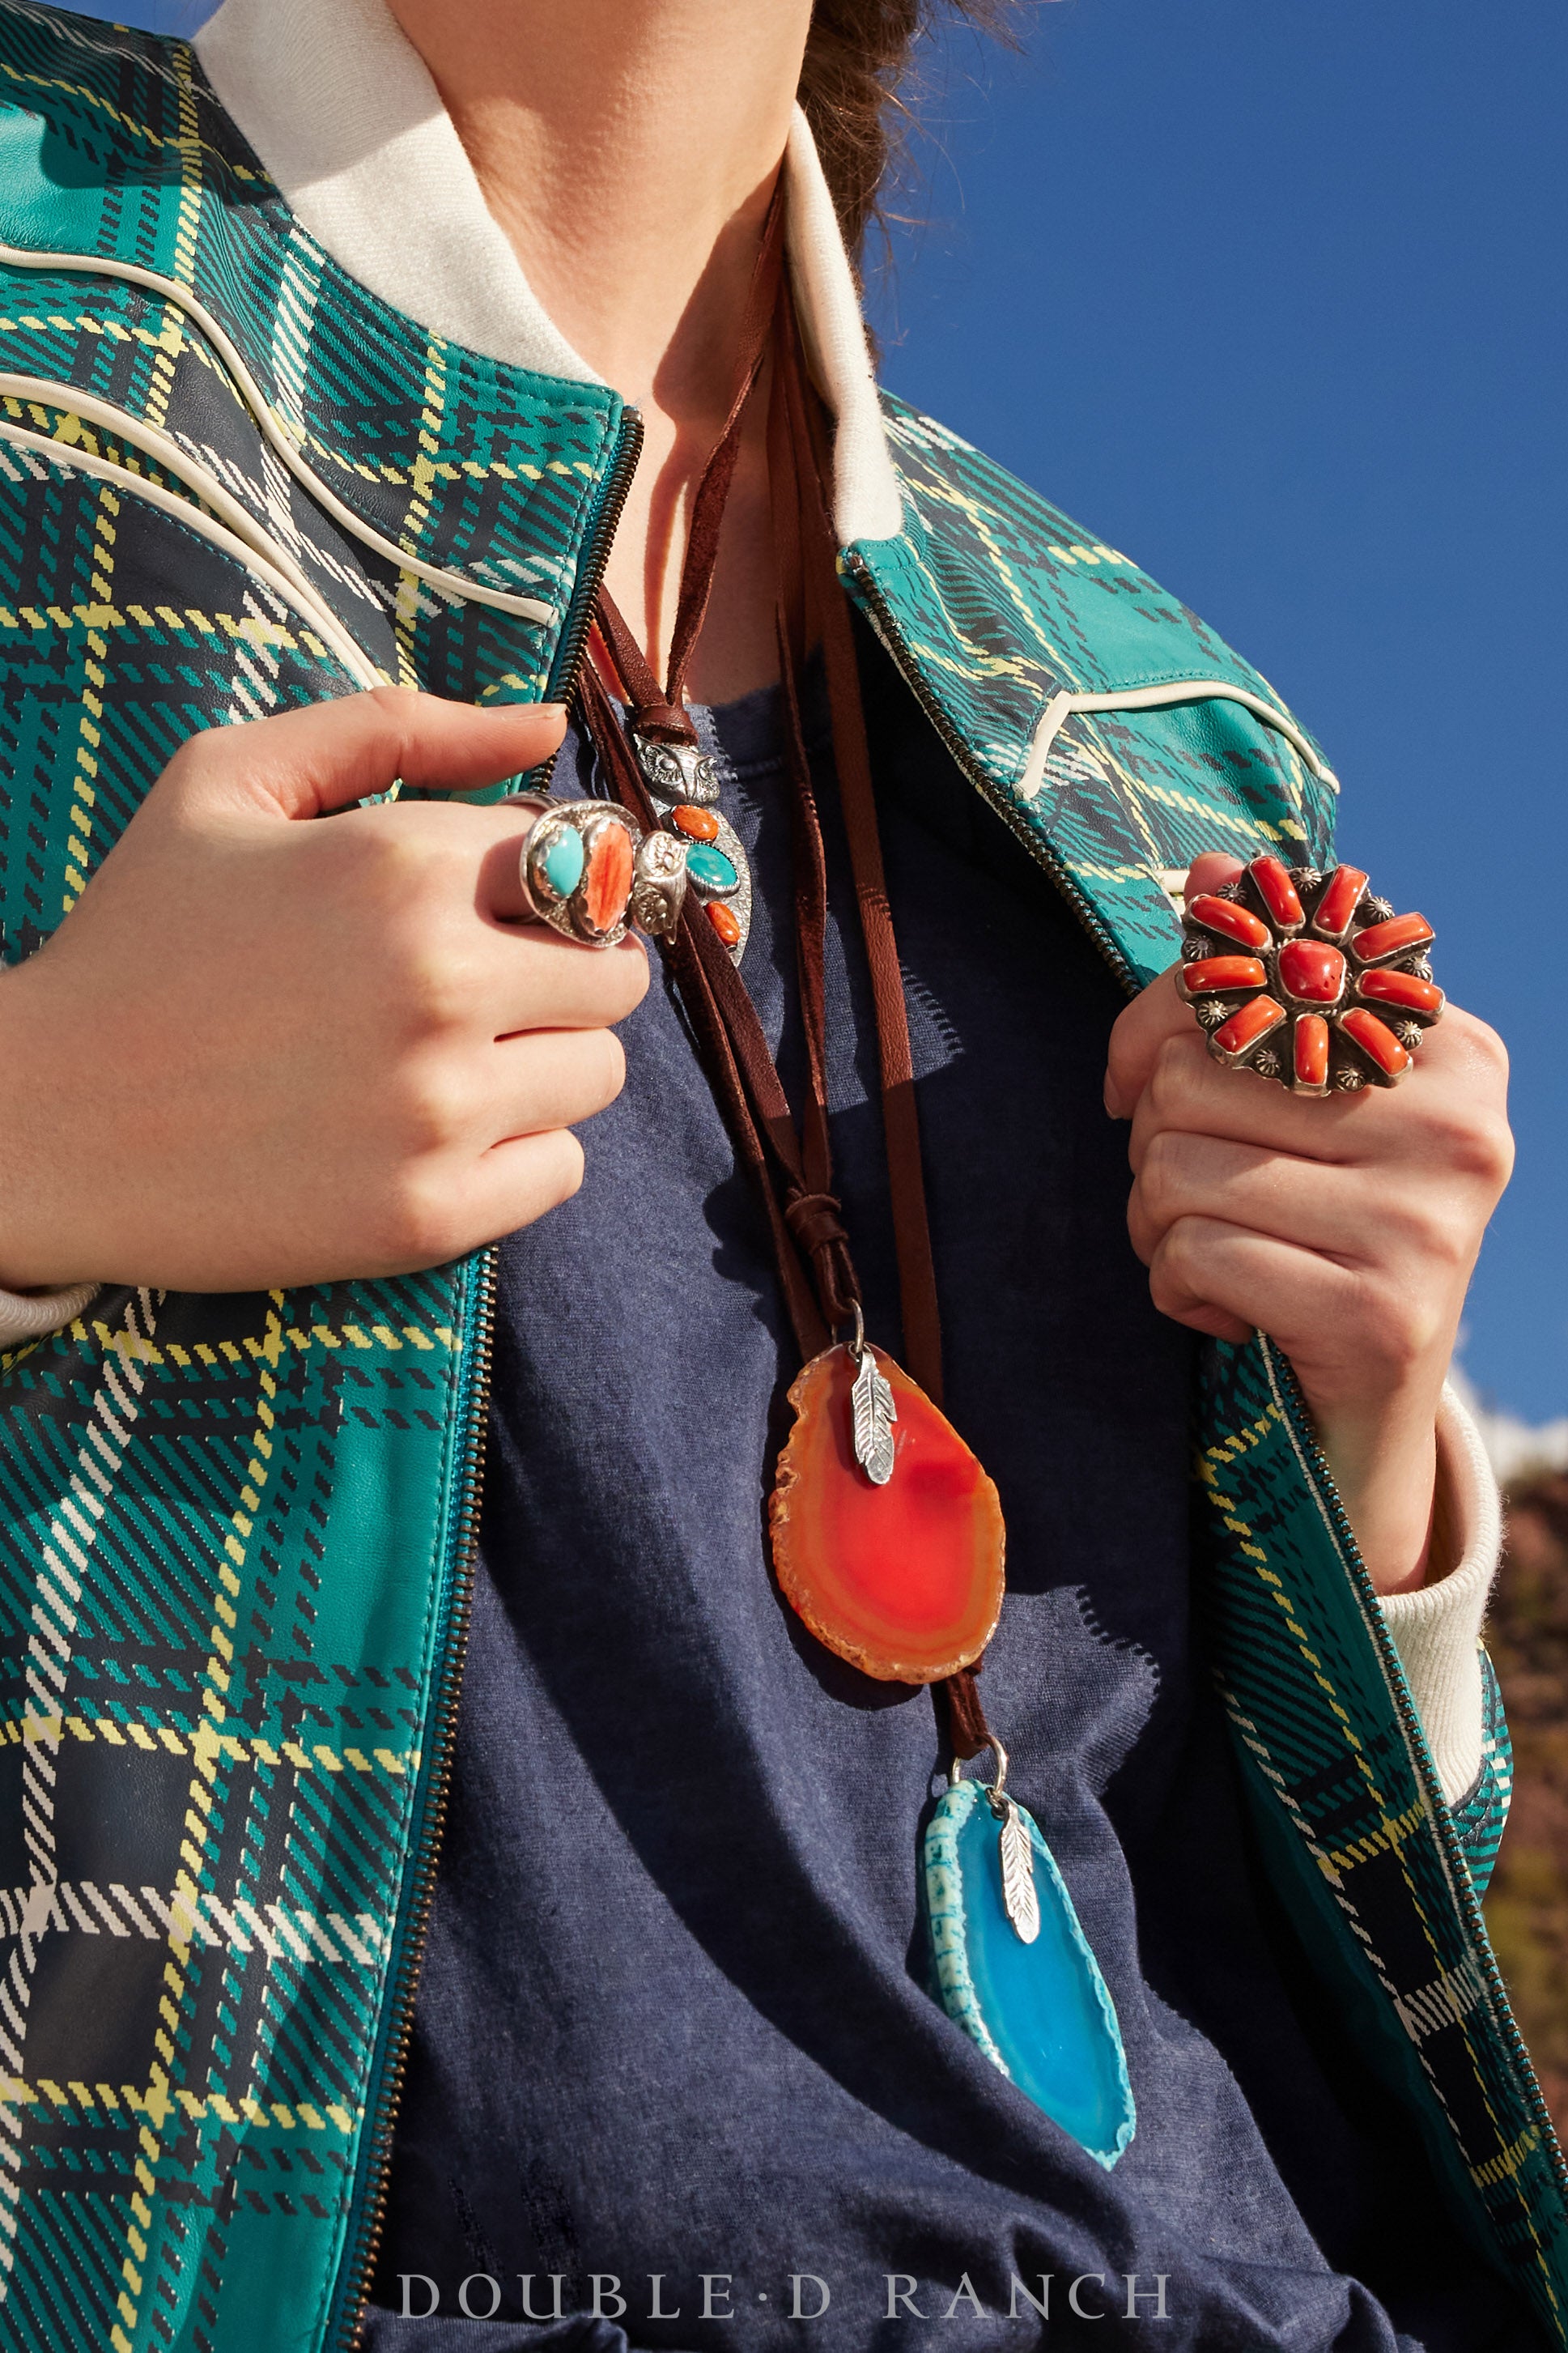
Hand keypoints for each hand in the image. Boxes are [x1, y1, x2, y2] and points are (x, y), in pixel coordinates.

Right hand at [0, 689, 647, 1292]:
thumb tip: (549, 725)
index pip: (585, 865)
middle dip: (558, 976)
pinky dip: (516, 1155)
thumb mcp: (230, 780)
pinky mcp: (427, 1217)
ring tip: (440, 1062)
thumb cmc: (136, 940)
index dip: (549, 887)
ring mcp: (438, 1111)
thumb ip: (398, 729)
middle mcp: (439, 985)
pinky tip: (429, 1133)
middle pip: (611, 978)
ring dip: (542, 1066)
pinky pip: (561, 1172)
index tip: (499, 913)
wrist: (36, 1120)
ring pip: (597, 1075)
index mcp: (402, 866)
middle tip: (471, 992)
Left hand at [1105, 854, 1513, 1592]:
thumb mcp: (1290, 1104)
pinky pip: (1194, 1257)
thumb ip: (1257, 987)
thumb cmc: (1313, 1228)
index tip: (1139, 1079)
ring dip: (1154, 1224)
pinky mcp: (1383, 1318)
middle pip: (1196, 1076)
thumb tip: (1210, 870)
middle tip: (1191, 1195)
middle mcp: (1460, 1127)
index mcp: (1450, 1048)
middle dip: (1153, 1142)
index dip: (1158, 1022)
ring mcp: (1432, 1226)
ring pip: (1178, 1169)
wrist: (1360, 1413)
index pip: (1255, 975)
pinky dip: (1177, 1290)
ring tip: (1209, 1252)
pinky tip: (1229, 1310)